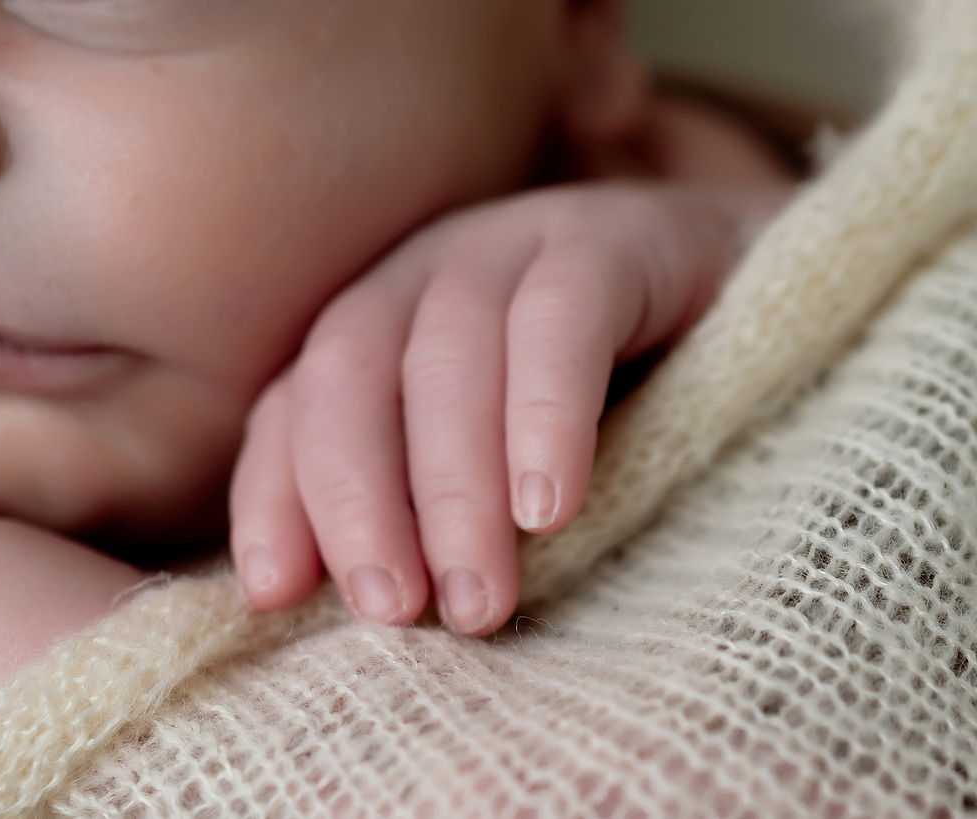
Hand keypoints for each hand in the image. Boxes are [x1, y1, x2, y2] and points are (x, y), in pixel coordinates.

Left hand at [230, 181, 786, 633]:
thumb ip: (428, 516)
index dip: (276, 497)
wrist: (756, 311)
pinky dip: (546, 413)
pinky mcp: (615, 234)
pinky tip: (554, 506)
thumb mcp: (501, 478)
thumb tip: (355, 606)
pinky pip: (562, 317)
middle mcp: (431, 273)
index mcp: (385, 329)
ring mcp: (518, 239)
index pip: (295, 407)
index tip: (276, 595)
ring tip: (479, 598)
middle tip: (395, 614)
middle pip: (351, 374)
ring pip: (448, 353)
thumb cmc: (614, 418)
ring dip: (453, 486)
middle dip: (360, 502)